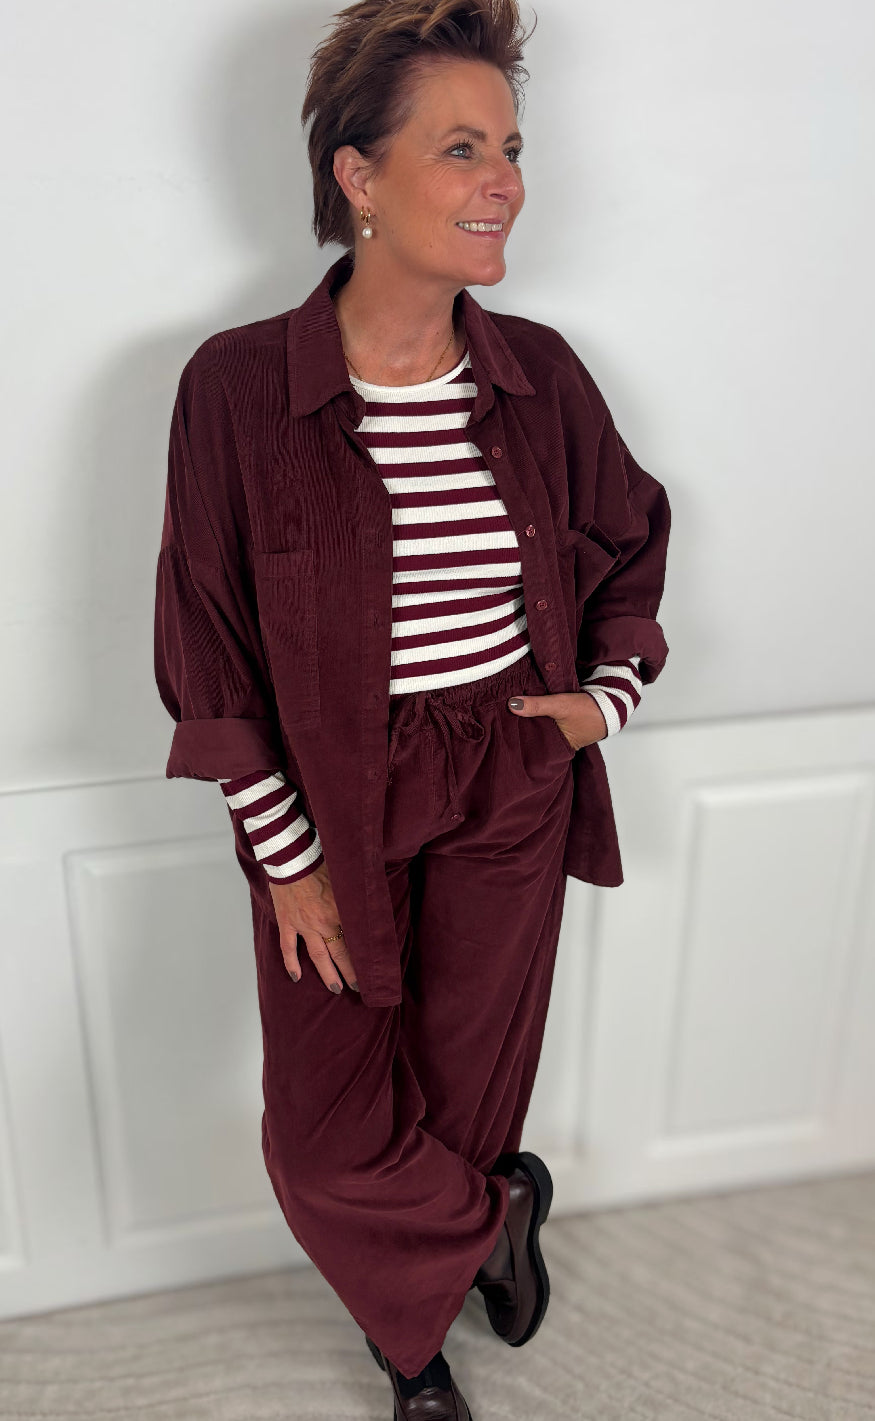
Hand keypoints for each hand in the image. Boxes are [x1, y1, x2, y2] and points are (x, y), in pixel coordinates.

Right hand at [268, 862, 358, 994]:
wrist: (292, 857)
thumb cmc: (320, 863)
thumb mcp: (346, 878)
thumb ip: (356, 894)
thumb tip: (371, 900)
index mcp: (341, 912)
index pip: (356, 940)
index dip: (364, 956)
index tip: (372, 969)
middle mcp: (324, 923)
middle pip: (340, 954)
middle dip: (350, 972)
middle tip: (359, 988)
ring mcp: (304, 925)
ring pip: (318, 956)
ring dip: (327, 974)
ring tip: (336, 989)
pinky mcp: (287, 923)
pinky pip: (288, 948)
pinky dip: (292, 963)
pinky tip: (297, 977)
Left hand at [507, 688, 608, 751]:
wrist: (611, 702)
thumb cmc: (588, 710)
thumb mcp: (560, 705)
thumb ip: (537, 705)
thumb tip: (512, 705)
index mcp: (556, 747)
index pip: (530, 746)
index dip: (516, 739)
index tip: (501, 731)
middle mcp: (557, 742)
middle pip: (533, 736)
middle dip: (521, 728)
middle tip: (501, 720)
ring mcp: (560, 732)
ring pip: (539, 727)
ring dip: (529, 719)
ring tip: (509, 712)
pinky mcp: (563, 721)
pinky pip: (545, 719)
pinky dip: (538, 713)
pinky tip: (526, 706)